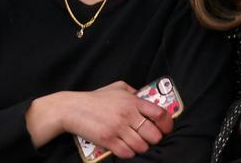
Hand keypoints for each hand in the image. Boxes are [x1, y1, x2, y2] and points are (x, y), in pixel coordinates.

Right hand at [58, 82, 174, 158]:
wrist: (72, 108)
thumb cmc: (95, 98)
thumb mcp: (118, 87)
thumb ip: (134, 92)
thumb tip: (145, 96)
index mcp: (134, 102)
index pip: (160, 114)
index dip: (167, 124)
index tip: (167, 129)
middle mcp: (128, 115)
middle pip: (153, 134)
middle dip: (155, 138)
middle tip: (151, 138)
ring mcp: (118, 129)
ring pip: (141, 145)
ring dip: (142, 147)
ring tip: (139, 144)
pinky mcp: (107, 140)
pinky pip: (126, 152)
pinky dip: (130, 153)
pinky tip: (127, 149)